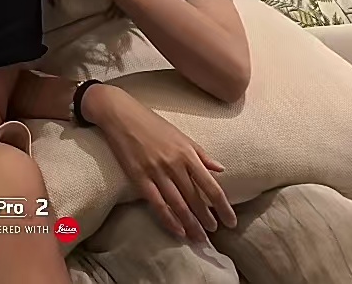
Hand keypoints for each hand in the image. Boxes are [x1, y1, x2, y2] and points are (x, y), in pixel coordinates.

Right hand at [83, 84, 235, 241]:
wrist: (121, 114)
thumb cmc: (152, 123)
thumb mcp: (181, 135)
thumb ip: (201, 154)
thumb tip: (221, 168)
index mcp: (187, 153)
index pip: (211, 186)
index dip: (222, 206)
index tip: (231, 221)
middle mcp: (174, 164)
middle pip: (195, 198)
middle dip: (206, 219)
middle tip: (214, 234)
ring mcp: (156, 171)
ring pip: (178, 204)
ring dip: (190, 223)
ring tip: (199, 238)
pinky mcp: (139, 177)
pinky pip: (157, 203)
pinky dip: (169, 219)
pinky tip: (178, 230)